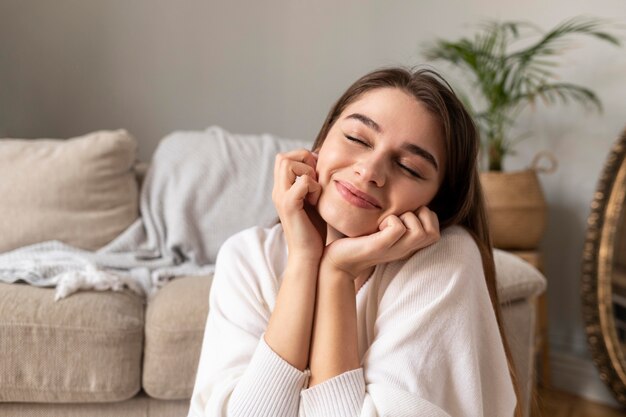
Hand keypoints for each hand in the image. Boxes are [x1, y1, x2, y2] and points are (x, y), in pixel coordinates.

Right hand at [272, 149, 324, 261]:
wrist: (308, 255)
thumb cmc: (313, 231)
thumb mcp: (312, 201)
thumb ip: (312, 184)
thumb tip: (319, 164)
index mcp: (282, 189)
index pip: (284, 158)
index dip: (301, 158)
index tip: (316, 173)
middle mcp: (278, 191)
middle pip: (282, 157)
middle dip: (303, 159)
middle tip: (316, 178)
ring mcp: (281, 197)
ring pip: (287, 163)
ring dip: (306, 171)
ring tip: (315, 189)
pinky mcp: (289, 205)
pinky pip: (302, 181)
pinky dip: (313, 186)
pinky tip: (317, 201)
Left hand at [321, 206, 439, 278]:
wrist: (338, 259)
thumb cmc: (360, 240)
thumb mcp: (384, 229)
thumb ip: (398, 218)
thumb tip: (407, 194)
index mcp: (408, 246)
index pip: (435, 232)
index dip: (424, 218)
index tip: (403, 216)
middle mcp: (405, 250)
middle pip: (433, 234)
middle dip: (420, 217)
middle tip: (398, 217)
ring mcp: (394, 250)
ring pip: (421, 232)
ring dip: (407, 218)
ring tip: (388, 221)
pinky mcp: (379, 247)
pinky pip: (398, 228)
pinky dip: (390, 220)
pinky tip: (378, 226)